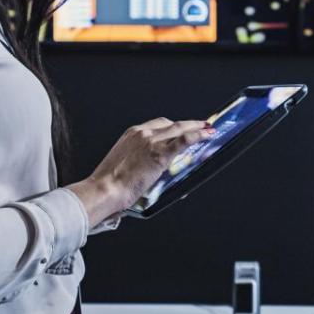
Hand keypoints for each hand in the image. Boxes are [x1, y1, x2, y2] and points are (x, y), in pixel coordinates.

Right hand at [67, 118, 211, 225]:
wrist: (105, 189)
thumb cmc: (109, 183)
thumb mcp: (123, 164)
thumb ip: (138, 160)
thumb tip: (149, 168)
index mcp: (132, 134)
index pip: (158, 124)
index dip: (173, 126)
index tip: (181, 128)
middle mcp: (142, 133)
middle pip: (171, 124)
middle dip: (187, 124)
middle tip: (199, 125)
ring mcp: (152, 142)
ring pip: (180, 129)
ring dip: (197, 128)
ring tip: (208, 129)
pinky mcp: (160, 154)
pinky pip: (184, 140)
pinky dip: (197, 135)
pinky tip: (206, 135)